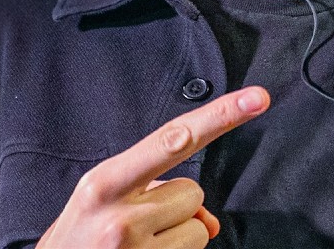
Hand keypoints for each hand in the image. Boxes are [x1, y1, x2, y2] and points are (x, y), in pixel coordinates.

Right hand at [37, 86, 269, 248]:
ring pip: (198, 227)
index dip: (220, 116)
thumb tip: (208, 223)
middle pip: (193, 191)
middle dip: (175, 205)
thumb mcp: (103, 205)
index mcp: (104, 183)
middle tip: (137, 225)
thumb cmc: (78, 242)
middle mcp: (119, 216)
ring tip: (137, 245)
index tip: (256, 99)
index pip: (173, 139)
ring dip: (176, 236)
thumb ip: (155, 193)